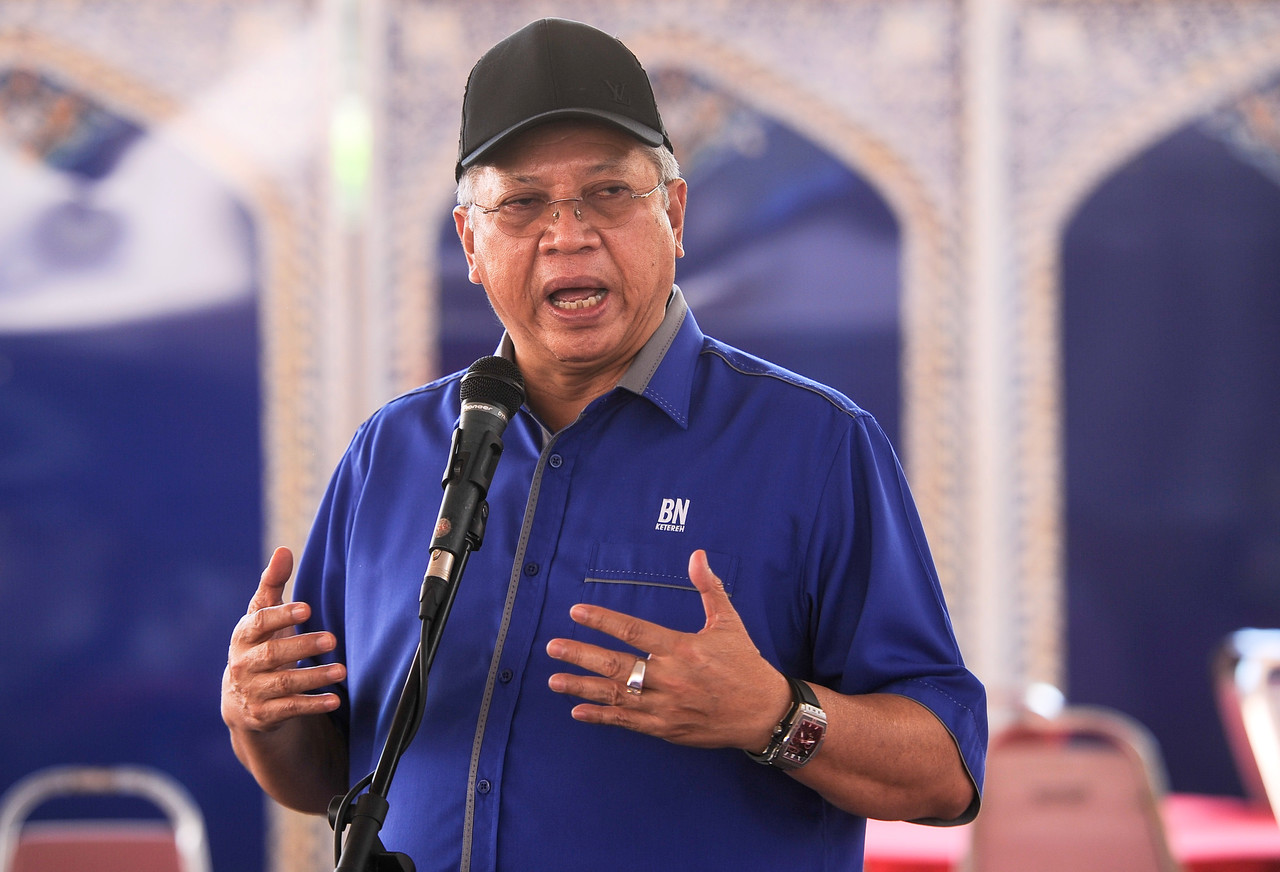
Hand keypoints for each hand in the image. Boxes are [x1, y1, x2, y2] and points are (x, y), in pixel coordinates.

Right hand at [221, 546, 345, 734]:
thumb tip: (283, 550)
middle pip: (273, 654)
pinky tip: (334, 700)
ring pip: (284, 684)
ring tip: (342, 669)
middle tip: (332, 638)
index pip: (259, 623)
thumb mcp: (261, 616)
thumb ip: (272, 585)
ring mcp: (253, 690)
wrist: (240, 699)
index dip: (282, 615)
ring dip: (314, 677)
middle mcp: (244, 664)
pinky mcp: (265, 714)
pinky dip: (312, 705)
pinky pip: (290, 709)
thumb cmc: (259, 644)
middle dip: (303, 646)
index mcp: (244, 636)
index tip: (307, 608)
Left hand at [546, 549, 790, 750]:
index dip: (603, 621)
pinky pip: (628, 722)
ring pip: (616, 696)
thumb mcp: (729, 622)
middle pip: (616, 665)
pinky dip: (602, 718)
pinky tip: (579, 712)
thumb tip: (697, 554)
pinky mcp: (666, 728)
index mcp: (682, 649)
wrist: (762, 713)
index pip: (634, 631)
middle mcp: (670, 678)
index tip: (577, 612)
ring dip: (583, 688)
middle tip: (552, 648)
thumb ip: (709, 588)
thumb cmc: (744, 664)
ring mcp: (666, 706)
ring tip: (555, 681)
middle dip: (581, 655)